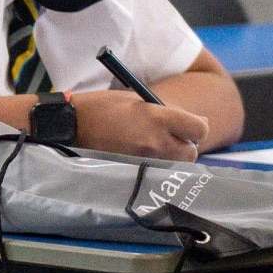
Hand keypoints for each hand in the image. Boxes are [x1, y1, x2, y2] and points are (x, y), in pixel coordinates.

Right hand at [71, 91, 209, 158]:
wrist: (73, 125)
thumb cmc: (104, 107)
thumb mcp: (138, 101)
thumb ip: (165, 113)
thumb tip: (186, 124)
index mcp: (158, 118)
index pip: (199, 129)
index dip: (197, 126)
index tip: (189, 124)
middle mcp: (156, 141)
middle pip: (190, 152)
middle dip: (185, 145)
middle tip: (172, 137)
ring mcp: (144, 159)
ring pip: (175, 165)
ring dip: (171, 156)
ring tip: (154, 146)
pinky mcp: (134, 171)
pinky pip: (157, 171)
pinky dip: (156, 165)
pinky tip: (142, 154)